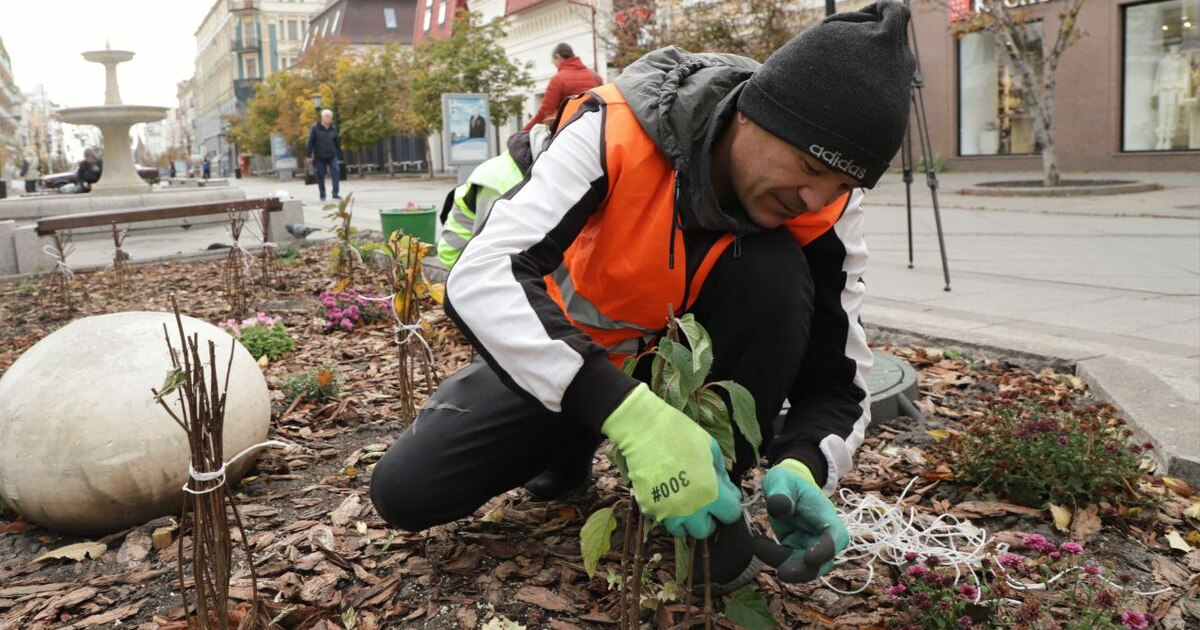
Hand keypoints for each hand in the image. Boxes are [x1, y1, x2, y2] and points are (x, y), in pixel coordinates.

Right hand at [602, 384, 741, 538]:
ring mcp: (667, 511)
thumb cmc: (681, 434)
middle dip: (708, 518)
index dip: (729, 506)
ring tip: (684, 501)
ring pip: (682, 531)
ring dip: (686, 520)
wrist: (643, 429)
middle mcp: (690, 509)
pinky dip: (667, 511)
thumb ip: (722, 474)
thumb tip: (730, 491)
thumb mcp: (711, 448)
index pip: (730, 515)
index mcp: (710, 493)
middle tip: (703, 501)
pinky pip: (662, 518)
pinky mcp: (649, 508)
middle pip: (705, 531)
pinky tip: (666, 493)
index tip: (724, 497)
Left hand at [751, 459, 848, 581]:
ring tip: (757, 543)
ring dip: (779, 561)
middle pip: (823, 563)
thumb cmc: (787, 480)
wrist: (784, 488)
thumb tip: (780, 509)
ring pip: (802, 568)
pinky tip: (757, 542)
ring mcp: (809, 546)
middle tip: (781, 573)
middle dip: (803, 572)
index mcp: (826, 516)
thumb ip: (781, 492)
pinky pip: (785, 562)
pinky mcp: (794, 551)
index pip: (836, 538)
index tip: (810, 558)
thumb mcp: (781, 480)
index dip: (827, 550)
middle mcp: (821, 536)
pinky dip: (770, 556)